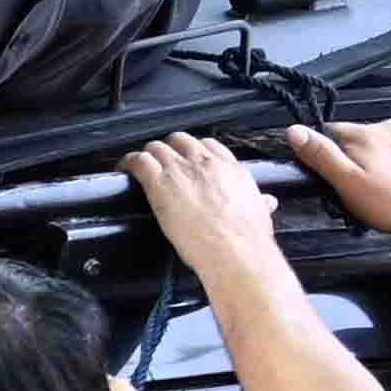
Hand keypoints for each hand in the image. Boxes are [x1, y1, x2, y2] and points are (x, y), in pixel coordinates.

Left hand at [116, 131, 278, 271]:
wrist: (235, 249)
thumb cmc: (248, 237)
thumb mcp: (260, 213)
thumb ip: (261, 202)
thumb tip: (267, 202)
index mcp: (231, 168)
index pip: (209, 145)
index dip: (194, 152)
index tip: (187, 161)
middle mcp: (205, 163)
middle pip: (180, 140)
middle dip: (169, 150)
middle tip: (162, 164)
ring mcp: (181, 170)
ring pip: (157, 147)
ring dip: (148, 156)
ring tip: (141, 168)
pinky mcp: (160, 183)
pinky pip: (138, 161)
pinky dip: (128, 163)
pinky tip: (123, 170)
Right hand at [281, 117, 390, 242]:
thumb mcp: (348, 185)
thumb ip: (322, 156)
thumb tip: (295, 130)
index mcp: (367, 134)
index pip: (336, 132)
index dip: (334, 152)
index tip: (342, 172)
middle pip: (365, 135)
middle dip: (363, 153)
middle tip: (371, 183)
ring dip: (388, 152)